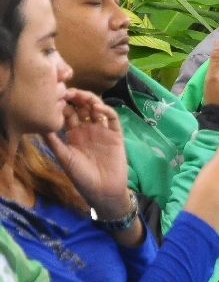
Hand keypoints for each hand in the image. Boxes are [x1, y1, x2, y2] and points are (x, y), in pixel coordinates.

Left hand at [44, 89, 129, 218]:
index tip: (56, 97)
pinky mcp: (116, 135)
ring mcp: (103, 131)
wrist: (103, 190)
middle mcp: (88, 130)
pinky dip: (107, 110)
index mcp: (74, 134)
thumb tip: (40, 125)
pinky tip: (98, 108)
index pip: (68, 113)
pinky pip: (112, 118)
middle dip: (76, 97)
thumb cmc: (82, 177)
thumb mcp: (64, 158)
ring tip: (82, 96)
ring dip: (90, 100)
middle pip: (83, 107)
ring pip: (97, 109)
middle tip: (68, 92)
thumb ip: (53, 141)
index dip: (63, 104)